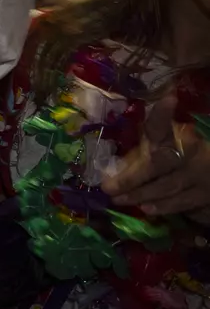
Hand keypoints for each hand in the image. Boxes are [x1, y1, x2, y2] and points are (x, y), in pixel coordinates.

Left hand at [106, 93, 209, 220]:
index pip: (165, 125)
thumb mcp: (163, 148)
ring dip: (140, 194)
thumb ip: (143, 151)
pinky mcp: (206, 194)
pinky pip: (183, 201)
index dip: (163, 114)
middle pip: (161, 162)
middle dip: (132, 177)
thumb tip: (110, 165)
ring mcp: (202, 174)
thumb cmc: (179, 160)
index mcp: (179, 135)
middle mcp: (192, 152)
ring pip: (168, 185)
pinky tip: (145, 209)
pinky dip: (163, 206)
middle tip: (108, 187)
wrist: (208, 175)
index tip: (168, 99)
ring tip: (118, 199)